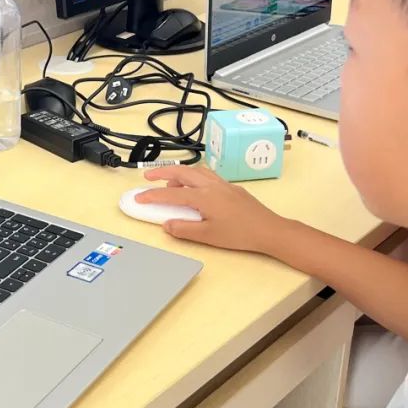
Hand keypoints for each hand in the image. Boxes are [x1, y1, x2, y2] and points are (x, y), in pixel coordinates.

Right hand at [137, 165, 289, 253]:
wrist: (268, 230)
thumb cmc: (239, 234)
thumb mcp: (208, 236)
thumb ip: (184, 229)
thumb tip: (166, 224)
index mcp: (204, 197)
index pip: (171, 194)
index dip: (153, 195)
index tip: (139, 197)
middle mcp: (212, 185)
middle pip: (182, 172)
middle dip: (162, 172)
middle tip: (148, 176)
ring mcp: (222, 184)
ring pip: (196, 170)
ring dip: (179, 173)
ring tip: (170, 184)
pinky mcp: (231, 187)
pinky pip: (206, 175)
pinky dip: (194, 176)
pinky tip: (194, 187)